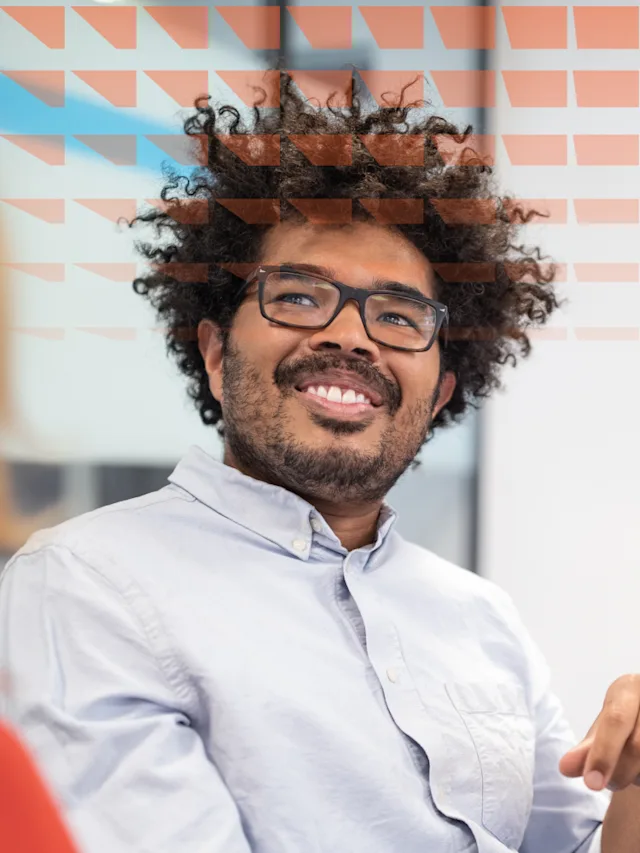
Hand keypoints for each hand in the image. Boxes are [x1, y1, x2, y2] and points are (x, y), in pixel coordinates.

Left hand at [559, 675, 639, 792]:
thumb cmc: (628, 716)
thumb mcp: (606, 724)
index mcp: (630, 688)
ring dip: (635, 777)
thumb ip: (588, 747)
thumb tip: (565, 768)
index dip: (603, 753)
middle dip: (617, 772)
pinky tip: (639, 771)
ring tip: (626, 771)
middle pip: (638, 746)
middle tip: (601, 782)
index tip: (591, 783)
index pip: (615, 720)